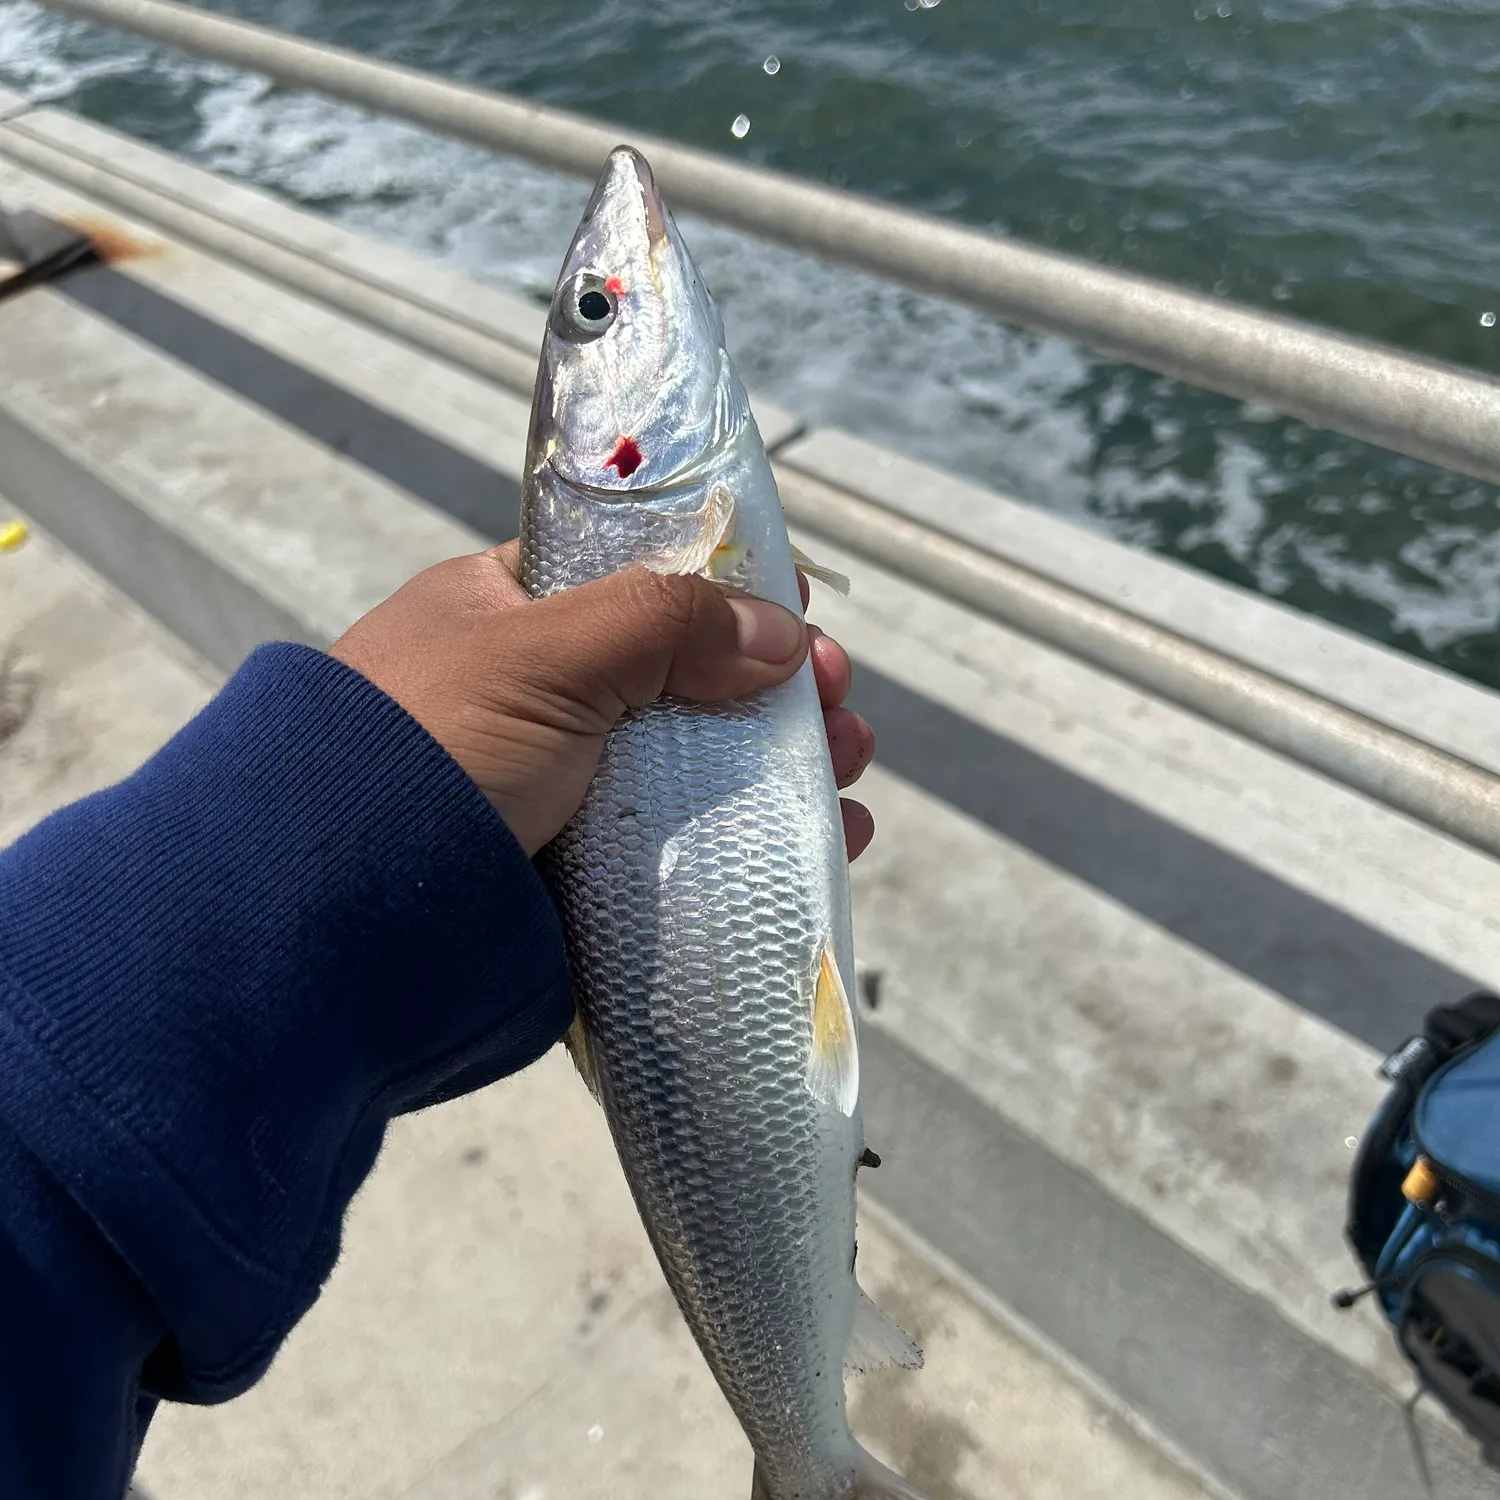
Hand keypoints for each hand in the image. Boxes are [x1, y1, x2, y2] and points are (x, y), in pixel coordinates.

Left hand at [330, 543, 874, 859]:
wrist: (337, 918)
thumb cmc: (432, 750)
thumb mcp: (545, 656)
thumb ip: (664, 624)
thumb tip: (780, 632)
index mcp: (511, 613)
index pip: (639, 579)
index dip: (727, 592)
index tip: (801, 614)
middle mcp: (540, 695)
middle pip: (687, 677)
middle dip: (777, 691)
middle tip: (842, 710)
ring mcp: (565, 787)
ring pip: (699, 765)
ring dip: (785, 768)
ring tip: (850, 779)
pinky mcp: (582, 870)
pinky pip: (687, 844)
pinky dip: (759, 841)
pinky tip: (824, 843)